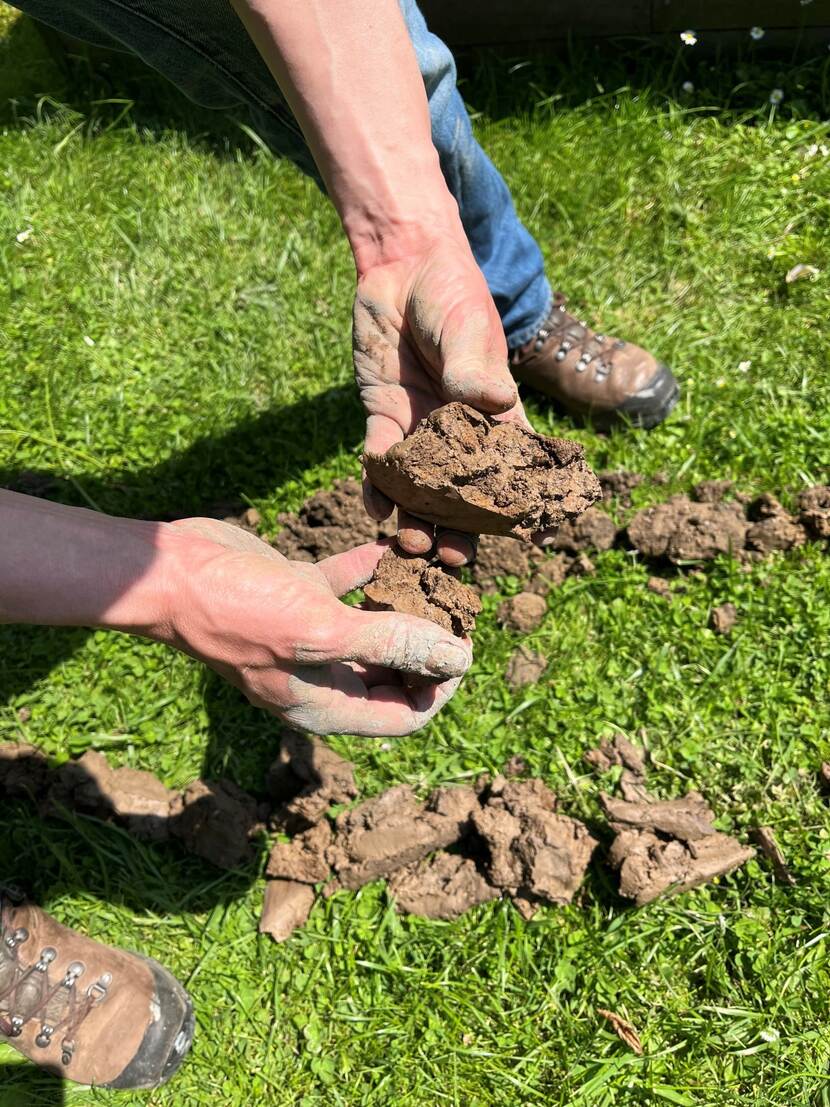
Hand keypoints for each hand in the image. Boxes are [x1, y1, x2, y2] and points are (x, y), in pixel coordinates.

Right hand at [164, 519, 470, 735]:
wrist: (174, 571)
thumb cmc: (239, 611)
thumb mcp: (322, 632)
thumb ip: (390, 644)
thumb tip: (457, 659)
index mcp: (327, 704)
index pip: (404, 715)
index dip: (441, 687)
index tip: (463, 646)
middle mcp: (321, 675)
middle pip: (395, 673)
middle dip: (430, 645)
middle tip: (459, 606)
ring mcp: (309, 634)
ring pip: (376, 627)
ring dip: (407, 603)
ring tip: (438, 576)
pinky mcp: (298, 594)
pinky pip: (349, 586)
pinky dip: (372, 569)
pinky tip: (392, 545)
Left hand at [354, 234, 531, 565]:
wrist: (401, 266)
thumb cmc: (451, 292)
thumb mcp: (469, 329)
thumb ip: (476, 370)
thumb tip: (494, 402)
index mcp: (497, 414)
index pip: (515, 468)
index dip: (519, 506)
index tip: (526, 542)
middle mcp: (460, 431)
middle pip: (463, 493)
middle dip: (460, 530)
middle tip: (453, 561)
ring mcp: (421, 427)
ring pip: (420, 488)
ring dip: (415, 519)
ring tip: (409, 545)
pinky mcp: (383, 417)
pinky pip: (380, 461)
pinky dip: (377, 486)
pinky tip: (374, 510)